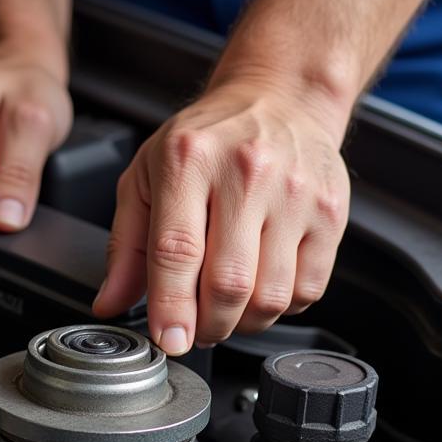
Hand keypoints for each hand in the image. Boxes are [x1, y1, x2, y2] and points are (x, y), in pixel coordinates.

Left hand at [92, 81, 349, 354]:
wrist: (279, 101)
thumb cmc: (206, 142)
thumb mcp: (146, 178)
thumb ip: (126, 246)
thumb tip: (110, 303)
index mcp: (189, 161)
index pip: (177, 251)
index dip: (171, 307)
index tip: (170, 340)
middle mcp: (246, 173)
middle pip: (228, 283)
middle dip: (207, 325)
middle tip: (195, 328)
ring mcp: (296, 193)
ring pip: (271, 295)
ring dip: (243, 322)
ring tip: (227, 308)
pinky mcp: (331, 212)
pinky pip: (307, 289)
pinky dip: (280, 306)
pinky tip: (262, 286)